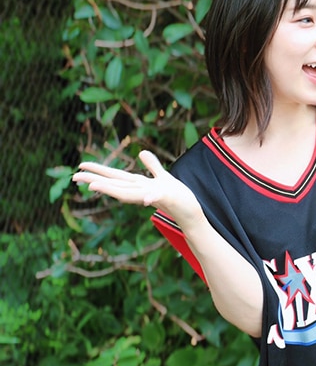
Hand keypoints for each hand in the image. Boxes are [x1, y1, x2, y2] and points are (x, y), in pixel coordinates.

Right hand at [72, 150, 202, 224]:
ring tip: (93, 185)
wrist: (191, 212)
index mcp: (139, 184)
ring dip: (110, 189)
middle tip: (74, 177)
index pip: (115, 176)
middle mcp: (141, 191)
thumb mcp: (164, 176)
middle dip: (95, 180)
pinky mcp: (164, 198)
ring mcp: (151, 195)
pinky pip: (154, 196)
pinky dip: (147, 197)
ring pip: (127, 192)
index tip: (80, 165)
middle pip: (115, 184)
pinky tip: (144, 198)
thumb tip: (141, 152)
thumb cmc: (178, 196)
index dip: (98, 170)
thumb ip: (153, 165)